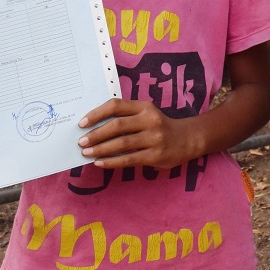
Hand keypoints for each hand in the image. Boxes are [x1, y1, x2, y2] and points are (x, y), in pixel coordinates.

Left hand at [77, 99, 196, 169]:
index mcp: (144, 107)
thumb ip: (126, 117)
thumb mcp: (146, 114)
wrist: (188, 139)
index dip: (97, 113)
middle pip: (117, 125)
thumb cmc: (160, 126)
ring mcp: (154, 138)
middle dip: (96, 134)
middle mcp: (150, 120)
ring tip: (86, 153)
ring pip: (122, 143)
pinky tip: (100, 163)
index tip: (82, 123)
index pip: (116, 106)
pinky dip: (112, 162)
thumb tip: (94, 128)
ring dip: (101, 149)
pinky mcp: (155, 155)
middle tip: (81, 141)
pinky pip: (129, 159)